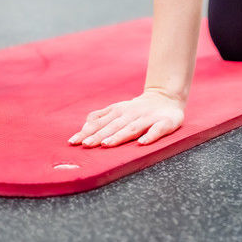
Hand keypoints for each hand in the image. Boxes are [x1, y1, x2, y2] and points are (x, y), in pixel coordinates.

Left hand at [70, 88, 184, 147]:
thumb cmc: (137, 108)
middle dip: (100, 135)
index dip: (87, 132)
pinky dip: (150, 136)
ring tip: (107, 144)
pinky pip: (158, 130)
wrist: (167, 97)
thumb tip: (84, 126)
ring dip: (120, 136)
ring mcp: (149, 118)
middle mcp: (132, 114)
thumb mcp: (118, 109)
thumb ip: (101, 116)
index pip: (101, 123)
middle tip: (86, 144)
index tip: (74, 141)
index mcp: (120, 111)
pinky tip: (142, 143)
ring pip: (132, 128)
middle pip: (114, 126)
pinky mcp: (165, 122)